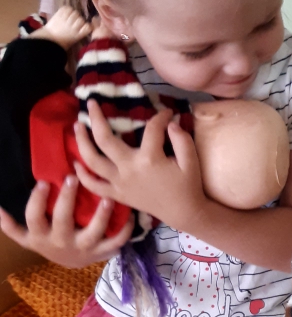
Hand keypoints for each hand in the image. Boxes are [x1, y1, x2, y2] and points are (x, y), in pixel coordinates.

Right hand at [0, 178, 131, 267]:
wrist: (69, 265)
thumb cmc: (49, 240)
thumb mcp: (29, 236)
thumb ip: (13, 226)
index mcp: (40, 237)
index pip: (33, 218)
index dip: (37, 201)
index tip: (44, 182)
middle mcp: (60, 243)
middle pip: (62, 220)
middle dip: (67, 200)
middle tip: (73, 178)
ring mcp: (82, 249)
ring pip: (93, 232)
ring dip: (101, 215)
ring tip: (108, 197)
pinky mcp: (101, 253)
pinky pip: (115, 243)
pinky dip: (124, 231)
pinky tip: (131, 216)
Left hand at [33, 6, 90, 49]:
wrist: (47, 39)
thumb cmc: (62, 41)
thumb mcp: (75, 39)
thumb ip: (81, 32)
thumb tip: (87, 25)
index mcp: (78, 34)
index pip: (88, 26)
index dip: (86, 26)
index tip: (83, 27)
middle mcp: (73, 26)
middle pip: (81, 19)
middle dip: (78, 20)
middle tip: (73, 23)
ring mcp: (66, 19)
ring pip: (75, 13)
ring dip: (73, 15)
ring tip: (68, 18)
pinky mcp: (60, 13)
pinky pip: (67, 8)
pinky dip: (67, 9)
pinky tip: (64, 14)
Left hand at [74, 102, 205, 233]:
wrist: (183, 213)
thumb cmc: (188, 186)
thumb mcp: (191, 161)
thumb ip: (182, 140)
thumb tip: (171, 123)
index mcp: (150, 159)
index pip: (151, 128)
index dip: (161, 117)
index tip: (168, 114)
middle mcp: (129, 168)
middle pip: (105, 139)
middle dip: (96, 118)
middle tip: (91, 103)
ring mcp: (119, 182)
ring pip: (92, 160)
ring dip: (81, 142)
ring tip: (77, 126)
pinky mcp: (117, 194)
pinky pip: (94, 185)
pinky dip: (82, 175)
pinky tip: (75, 163)